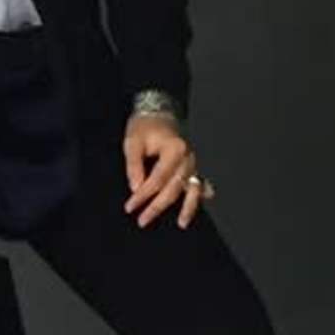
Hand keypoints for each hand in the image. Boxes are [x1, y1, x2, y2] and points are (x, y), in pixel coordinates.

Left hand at [124, 112, 204, 229]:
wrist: (159, 111)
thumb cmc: (145, 126)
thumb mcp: (133, 142)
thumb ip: (134, 166)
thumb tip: (136, 188)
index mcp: (174, 149)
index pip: (157, 179)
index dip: (143, 195)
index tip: (130, 207)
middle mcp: (188, 157)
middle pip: (173, 188)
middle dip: (158, 206)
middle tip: (143, 220)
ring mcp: (194, 161)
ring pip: (193, 188)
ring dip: (188, 207)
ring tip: (181, 223)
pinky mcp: (195, 163)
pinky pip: (201, 181)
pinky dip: (202, 192)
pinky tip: (204, 201)